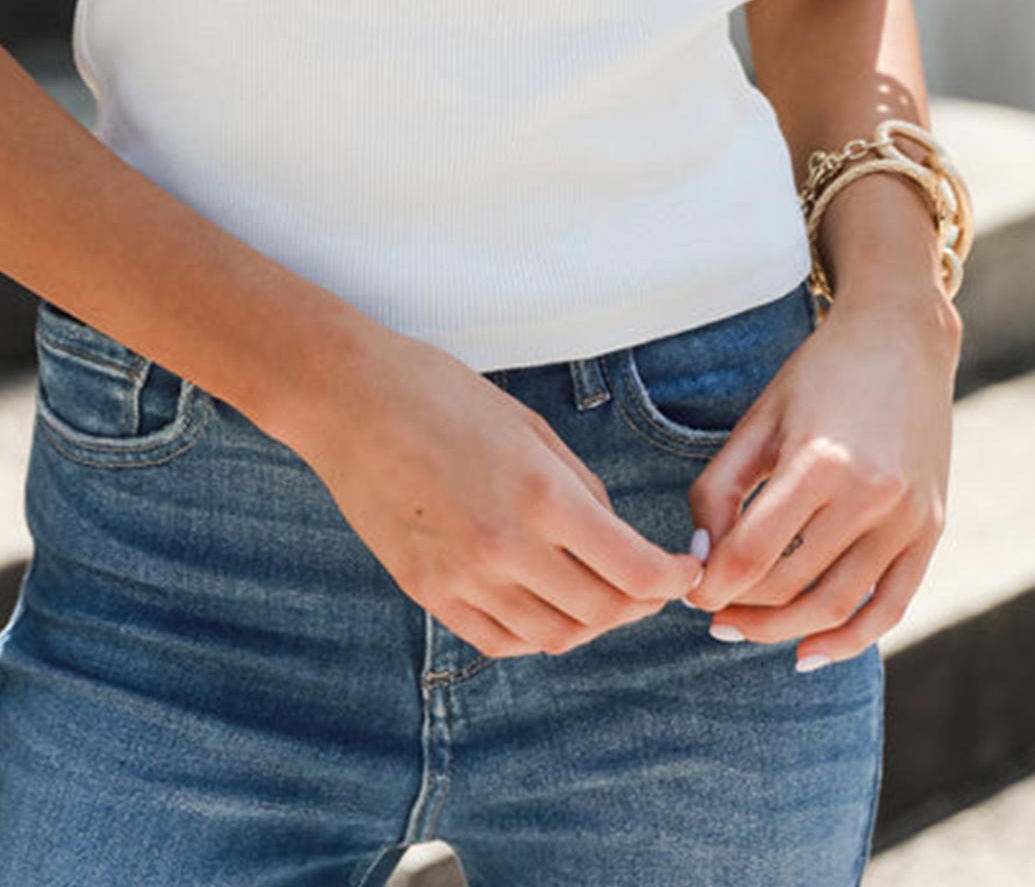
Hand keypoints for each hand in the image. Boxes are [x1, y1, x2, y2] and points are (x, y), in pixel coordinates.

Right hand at [292, 327, 702, 658]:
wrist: (350, 400)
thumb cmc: (442, 395)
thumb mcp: (529, 427)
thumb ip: (579, 488)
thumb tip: (615, 539)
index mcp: (541, 495)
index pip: (633, 570)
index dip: (672, 579)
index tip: (684, 571)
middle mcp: (506, 547)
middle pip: (600, 612)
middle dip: (638, 603)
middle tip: (649, 585)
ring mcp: (463, 577)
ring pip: (552, 637)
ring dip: (589, 623)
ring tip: (600, 596)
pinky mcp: (428, 592)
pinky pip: (499, 640)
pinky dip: (535, 633)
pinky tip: (544, 604)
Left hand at [683, 284, 960, 668]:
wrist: (902, 339)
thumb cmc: (819, 375)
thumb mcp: (759, 420)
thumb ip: (720, 487)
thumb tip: (701, 557)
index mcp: (821, 461)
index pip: (754, 553)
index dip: (713, 584)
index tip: (689, 591)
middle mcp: (872, 496)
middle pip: (793, 587)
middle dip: (742, 610)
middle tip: (710, 614)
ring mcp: (909, 518)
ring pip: (838, 605)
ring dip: (783, 630)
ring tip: (744, 628)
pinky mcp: (931, 529)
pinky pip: (890, 605)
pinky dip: (848, 638)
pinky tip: (807, 651)